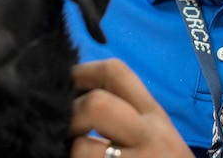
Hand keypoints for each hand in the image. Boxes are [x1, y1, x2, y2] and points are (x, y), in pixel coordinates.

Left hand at [70, 58, 194, 157]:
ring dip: (71, 154)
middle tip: (65, 131)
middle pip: (97, 104)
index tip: (66, 85)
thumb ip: (129, 116)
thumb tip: (78, 98)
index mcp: (154, 116)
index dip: (82, 72)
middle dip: (71, 114)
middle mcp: (148, 136)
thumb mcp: (156, 136)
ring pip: (82, 149)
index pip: (116, 73)